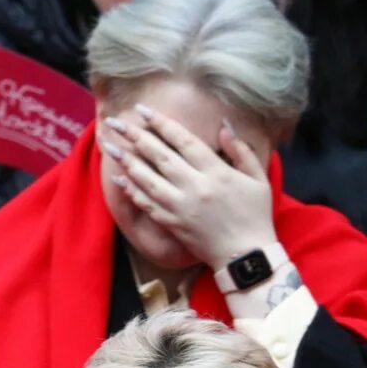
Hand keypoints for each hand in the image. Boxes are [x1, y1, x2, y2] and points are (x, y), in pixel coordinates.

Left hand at [102, 104, 276, 266]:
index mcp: (216, 171)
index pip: (183, 141)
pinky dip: (132, 190)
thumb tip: (223, 125)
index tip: (142, 111)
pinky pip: (147, 204)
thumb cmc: (256, 215)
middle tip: (115, 123)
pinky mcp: (172, 224)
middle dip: (135, 137)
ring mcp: (180, 207)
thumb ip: (240, 150)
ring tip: (109, 147)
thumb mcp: (258, 178)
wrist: (246, 256)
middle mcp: (194, 187)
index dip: (161, 124)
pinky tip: (119, 178)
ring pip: (148, 180)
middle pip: (159, 156)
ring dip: (126, 161)